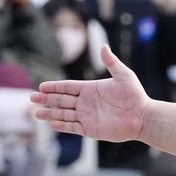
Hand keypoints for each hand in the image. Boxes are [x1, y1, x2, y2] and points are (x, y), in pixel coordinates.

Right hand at [31, 45, 150, 142]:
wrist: (144, 116)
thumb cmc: (136, 96)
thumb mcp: (124, 76)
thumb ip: (111, 63)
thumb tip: (103, 46)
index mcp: (90, 89)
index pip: (67, 88)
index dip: (54, 87)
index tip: (41, 87)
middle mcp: (86, 103)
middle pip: (61, 100)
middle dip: (46, 99)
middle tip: (32, 98)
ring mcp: (88, 116)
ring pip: (64, 114)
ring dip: (50, 113)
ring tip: (35, 113)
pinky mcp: (91, 129)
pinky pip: (73, 127)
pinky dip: (62, 126)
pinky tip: (51, 123)